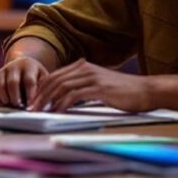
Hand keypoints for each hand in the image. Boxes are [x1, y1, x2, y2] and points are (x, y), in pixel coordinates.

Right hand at [0, 56, 48, 107]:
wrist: (22, 65)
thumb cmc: (35, 76)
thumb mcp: (43, 78)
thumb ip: (41, 89)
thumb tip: (37, 106)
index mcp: (29, 66)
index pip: (29, 81)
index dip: (30, 95)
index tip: (31, 107)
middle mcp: (13, 66)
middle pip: (12, 82)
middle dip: (15, 96)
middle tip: (18, 106)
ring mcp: (1, 71)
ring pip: (0, 84)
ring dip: (4, 97)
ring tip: (10, 105)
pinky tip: (1, 104)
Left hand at [29, 60, 151, 112]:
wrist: (146, 91)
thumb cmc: (123, 92)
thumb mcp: (99, 84)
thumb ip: (82, 86)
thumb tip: (65, 98)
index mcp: (83, 66)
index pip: (55, 75)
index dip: (41, 87)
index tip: (32, 99)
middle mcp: (85, 69)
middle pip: (54, 80)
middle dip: (40, 94)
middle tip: (30, 107)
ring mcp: (92, 77)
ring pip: (61, 87)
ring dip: (48, 99)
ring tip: (39, 110)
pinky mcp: (99, 88)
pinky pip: (74, 95)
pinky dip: (62, 103)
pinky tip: (57, 111)